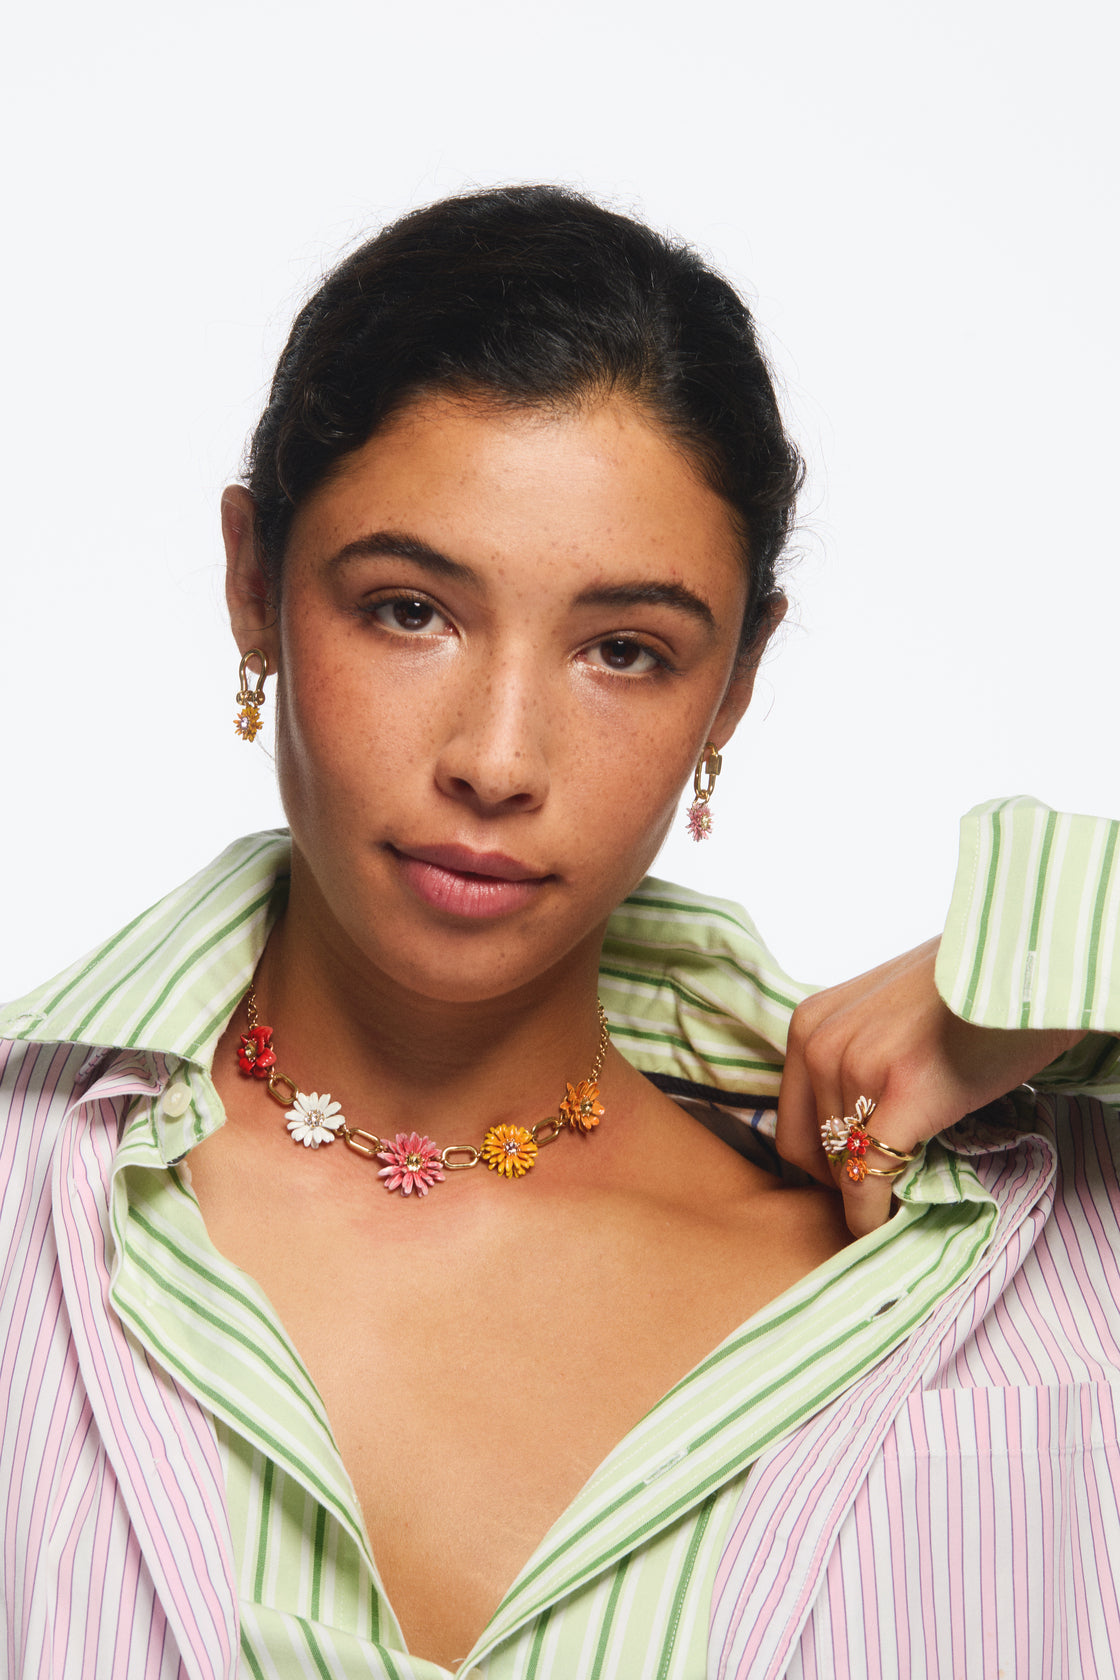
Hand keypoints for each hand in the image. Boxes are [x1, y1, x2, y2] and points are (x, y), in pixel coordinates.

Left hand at [776, 938, 1083, 1235]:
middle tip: (879, 1190)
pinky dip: (874, 1215)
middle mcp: (820, 1043)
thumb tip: (847, 1124)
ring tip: (902, 1191)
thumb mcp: (878, 1014)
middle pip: (808, 1152)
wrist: (1020, 968)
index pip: (790, 1122)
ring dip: (869, 1192)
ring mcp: (857, 1066)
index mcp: (810, 1024)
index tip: (852, 1179)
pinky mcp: (903, 1093)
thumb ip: (850, 1057)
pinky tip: (892, 1222)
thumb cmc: (959, 993)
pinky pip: (870, 1181)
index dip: (822, 1161)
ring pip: (841, 1169)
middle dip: (840, 1179)